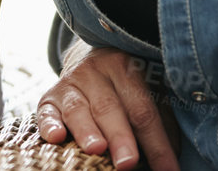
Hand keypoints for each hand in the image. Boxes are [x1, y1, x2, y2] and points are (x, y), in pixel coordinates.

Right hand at [35, 44, 179, 170]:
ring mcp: (70, 83)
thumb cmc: (126, 85)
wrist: (89, 57)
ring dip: (87, 131)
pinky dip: (49, 124)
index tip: (168, 170)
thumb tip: (170, 162)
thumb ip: (158, 123)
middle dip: (120, 138)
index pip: (143, 110)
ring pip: (78, 109)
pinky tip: (56, 137)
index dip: (157, 143)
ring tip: (96, 149)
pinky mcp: (49, 97)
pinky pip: (46, 111)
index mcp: (127, 68)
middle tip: (129, 162)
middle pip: (109, 108)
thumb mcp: (147, 92)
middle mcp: (96, 72)